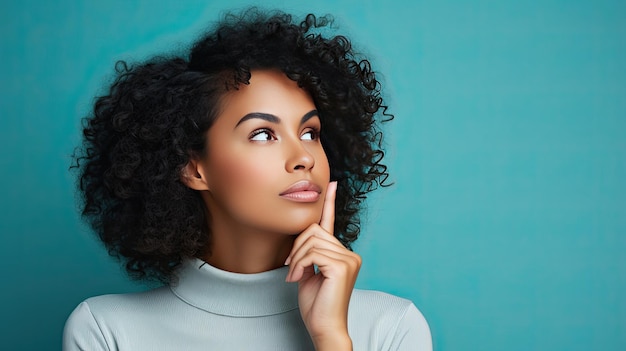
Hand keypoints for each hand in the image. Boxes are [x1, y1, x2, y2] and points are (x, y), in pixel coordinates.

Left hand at [285, 181, 360, 349]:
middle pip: (314, 230)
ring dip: (297, 259)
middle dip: (297, 248)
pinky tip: (299, 278)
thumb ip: (310, 253)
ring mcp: (348, 259)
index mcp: (342, 254)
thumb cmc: (316, 304)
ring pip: (311, 241)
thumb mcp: (309, 272)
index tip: (331, 184)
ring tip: (295, 276)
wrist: (324, 327)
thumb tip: (305, 234)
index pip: (332, 223)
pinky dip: (300, 265)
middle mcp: (349, 254)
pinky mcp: (342, 266)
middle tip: (292, 269)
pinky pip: (312, 253)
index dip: (330, 202)